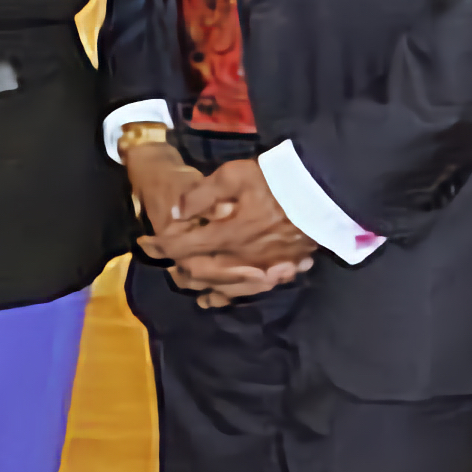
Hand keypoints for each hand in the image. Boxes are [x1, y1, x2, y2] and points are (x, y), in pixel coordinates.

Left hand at [140, 156, 318, 307]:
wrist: (328, 192)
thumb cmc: (279, 180)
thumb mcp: (234, 176)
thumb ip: (200, 196)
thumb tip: (174, 213)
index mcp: (226, 235)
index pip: (181, 248)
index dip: (158, 247)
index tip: (144, 243)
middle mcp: (241, 258)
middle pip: (199, 272)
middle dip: (176, 267)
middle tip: (163, 259)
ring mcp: (263, 268)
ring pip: (223, 287)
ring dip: (200, 285)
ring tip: (185, 282)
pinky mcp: (282, 270)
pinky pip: (250, 290)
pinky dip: (229, 295)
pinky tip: (220, 296)